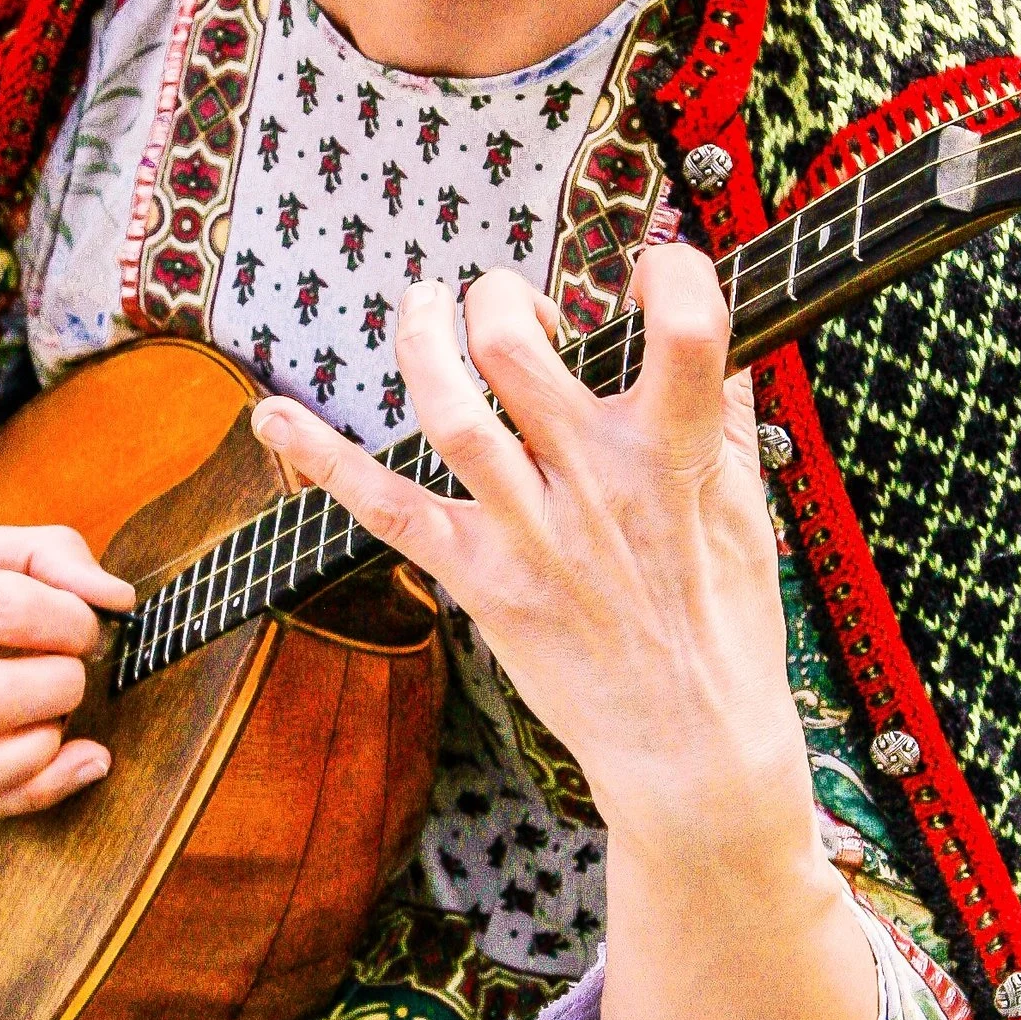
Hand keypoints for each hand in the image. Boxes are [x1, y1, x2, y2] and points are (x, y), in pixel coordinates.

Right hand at [0, 508, 131, 822]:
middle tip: (72, 670)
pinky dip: (32, 791)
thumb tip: (116, 597)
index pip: (8, 611)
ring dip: (47, 748)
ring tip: (63, 716)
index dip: (72, 621)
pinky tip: (70, 761)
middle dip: (62, 685)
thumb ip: (41, 552)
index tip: (82, 623)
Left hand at [250, 248, 879, 1019]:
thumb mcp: (746, 508)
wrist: (691, 748)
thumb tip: (711, 332)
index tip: (649, 275)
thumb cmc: (725, 627)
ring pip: (451, 411)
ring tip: (424, 305)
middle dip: (498, 298)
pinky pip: (385, 510)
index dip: (668, 271)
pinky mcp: (479, 581)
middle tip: (501, 304)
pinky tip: (274, 418)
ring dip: (421, 340)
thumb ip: (725, 414)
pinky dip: (323, 460)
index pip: (685, 322)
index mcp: (678, 454)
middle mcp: (598, 482)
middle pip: (518, 348)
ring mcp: (530, 532)